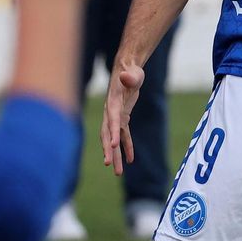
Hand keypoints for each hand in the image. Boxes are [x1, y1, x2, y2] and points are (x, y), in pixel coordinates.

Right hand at [102, 59, 145, 174]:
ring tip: (118, 172)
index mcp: (113, 103)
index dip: (113, 132)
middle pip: (108, 134)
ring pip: (113, 139)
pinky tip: (131, 159)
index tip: (114, 146)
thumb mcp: (133, 73)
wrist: (127, 69)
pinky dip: (127, 146)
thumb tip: (127, 77)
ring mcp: (115, 116)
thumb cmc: (131, 71)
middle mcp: (111, 112)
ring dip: (115, 154)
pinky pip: (123, 135)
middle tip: (109, 165)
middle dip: (108, 149)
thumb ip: (130, 77)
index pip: (112, 120)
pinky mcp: (122, 117)